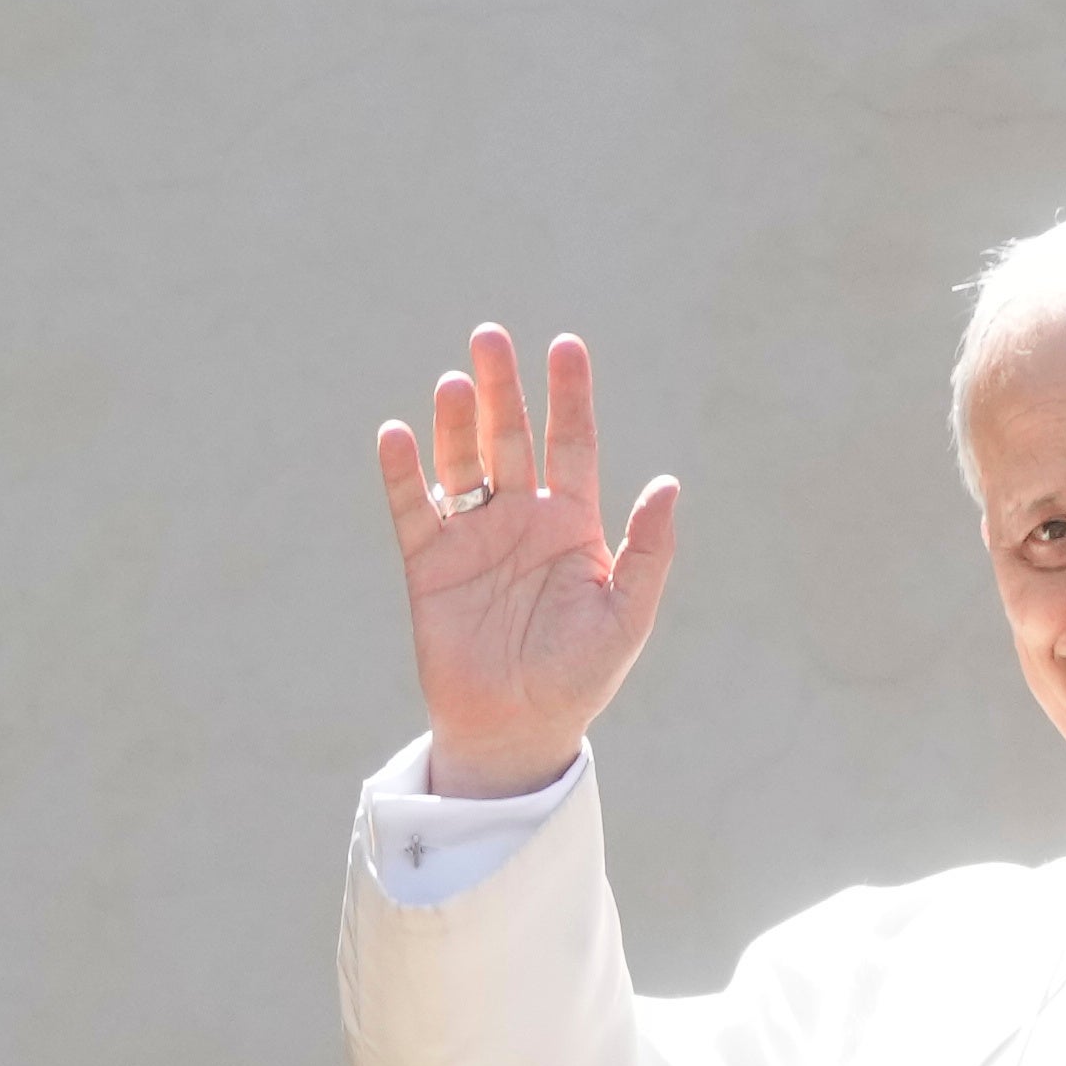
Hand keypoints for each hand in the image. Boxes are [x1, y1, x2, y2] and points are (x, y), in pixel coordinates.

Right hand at [374, 324, 679, 798]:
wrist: (517, 728)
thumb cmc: (579, 675)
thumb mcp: (627, 614)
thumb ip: (648, 550)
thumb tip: (669, 483)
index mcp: (572, 523)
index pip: (572, 443)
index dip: (569, 396)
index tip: (566, 346)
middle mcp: (520, 518)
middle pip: (510, 437)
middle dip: (501, 388)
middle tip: (489, 336)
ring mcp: (473, 538)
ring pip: (462, 464)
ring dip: (456, 423)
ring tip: (453, 382)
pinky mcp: (429, 564)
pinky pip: (414, 510)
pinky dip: (403, 474)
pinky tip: (396, 435)